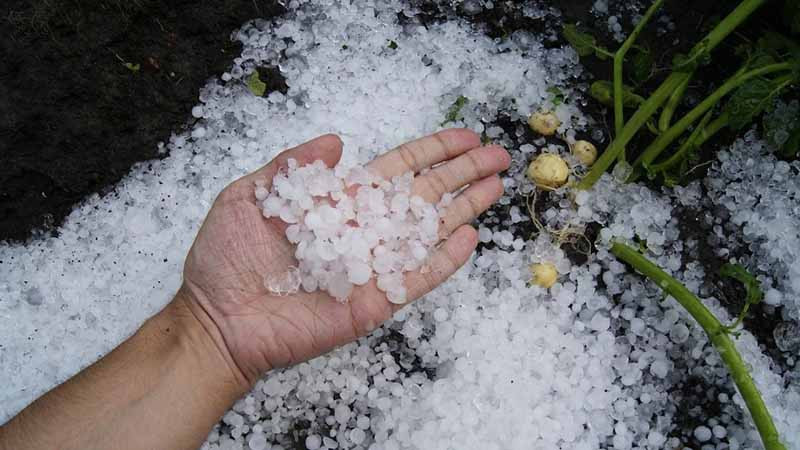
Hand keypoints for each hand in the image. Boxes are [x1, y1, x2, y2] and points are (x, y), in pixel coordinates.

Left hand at [178, 129, 509, 388]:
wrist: (217, 319)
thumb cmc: (226, 259)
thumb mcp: (249, 196)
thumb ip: (292, 166)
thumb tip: (336, 139)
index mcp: (340, 202)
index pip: (398, 170)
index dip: (432, 152)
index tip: (465, 137)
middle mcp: (364, 230)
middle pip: (424, 195)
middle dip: (462, 174)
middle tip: (500, 156)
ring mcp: (372, 266)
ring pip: (428, 232)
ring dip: (464, 209)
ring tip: (496, 187)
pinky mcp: (374, 301)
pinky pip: (416, 278)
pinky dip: (444, 260)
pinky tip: (470, 238)